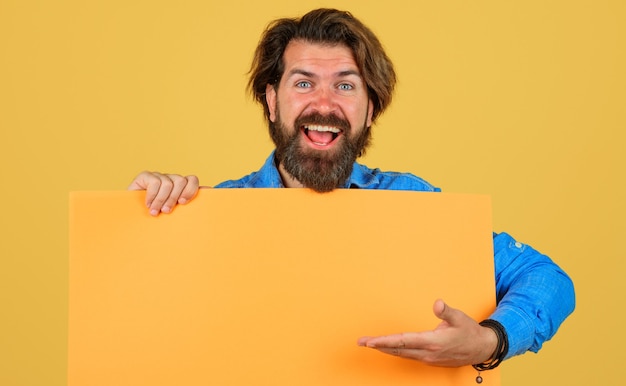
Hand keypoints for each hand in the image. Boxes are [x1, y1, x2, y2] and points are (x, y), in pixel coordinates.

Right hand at [128, 171, 199, 215]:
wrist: (134, 219)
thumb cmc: (159, 219)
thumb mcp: (177, 213)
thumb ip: (191, 206)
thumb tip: (209, 194)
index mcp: (181, 187)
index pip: (192, 180)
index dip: (190, 190)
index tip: (183, 203)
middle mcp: (171, 179)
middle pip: (180, 181)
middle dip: (173, 198)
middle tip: (166, 212)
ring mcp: (159, 176)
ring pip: (167, 183)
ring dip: (161, 200)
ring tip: (155, 212)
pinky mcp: (145, 176)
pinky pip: (154, 182)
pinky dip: (152, 195)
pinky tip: (148, 204)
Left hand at [357, 299, 496, 366]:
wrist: (482, 349)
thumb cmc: (469, 332)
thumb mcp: (460, 318)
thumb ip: (446, 311)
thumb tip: (437, 303)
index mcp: (433, 342)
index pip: (403, 341)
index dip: (385, 341)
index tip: (370, 341)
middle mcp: (428, 353)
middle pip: (397, 349)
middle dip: (378, 345)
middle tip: (361, 342)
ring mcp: (428, 358)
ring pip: (401, 354)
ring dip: (384, 349)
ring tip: (370, 344)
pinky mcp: (429, 359)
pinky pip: (407, 355)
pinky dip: (395, 351)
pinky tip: (388, 348)